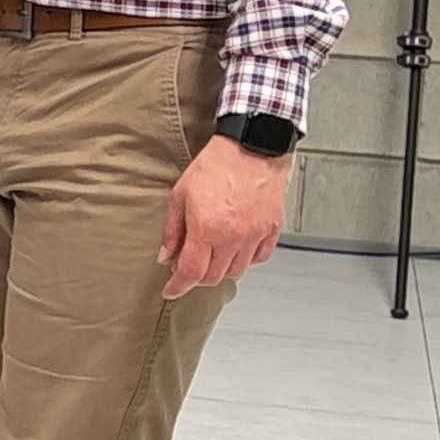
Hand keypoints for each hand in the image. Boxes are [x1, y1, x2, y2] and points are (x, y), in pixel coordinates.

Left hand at [159, 135, 288, 298]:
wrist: (250, 149)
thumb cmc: (215, 166)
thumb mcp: (180, 195)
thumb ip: (172, 230)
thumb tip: (167, 256)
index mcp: (207, 229)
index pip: (191, 272)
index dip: (178, 286)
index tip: (172, 291)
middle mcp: (233, 237)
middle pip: (213, 276)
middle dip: (197, 277)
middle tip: (187, 266)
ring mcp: (255, 235)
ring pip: (236, 271)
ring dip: (220, 270)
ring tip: (210, 255)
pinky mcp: (272, 230)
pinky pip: (259, 258)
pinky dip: (245, 260)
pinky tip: (234, 249)